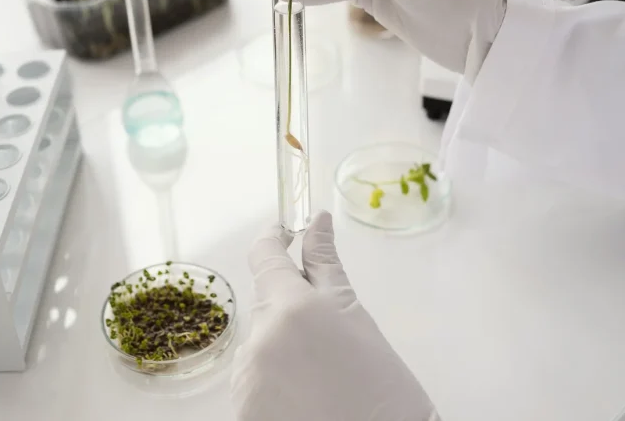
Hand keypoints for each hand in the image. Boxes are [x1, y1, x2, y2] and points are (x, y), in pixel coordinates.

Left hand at [230, 211, 439, 420]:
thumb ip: (326, 267)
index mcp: (291, 307)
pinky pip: (252, 380)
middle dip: (292, 309)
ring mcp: (246, 377)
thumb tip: (317, 222)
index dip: (272, 238)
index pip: (265, 254)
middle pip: (267, 305)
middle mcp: (260, 338)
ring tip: (323, 377)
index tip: (283, 232)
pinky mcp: (241, 408)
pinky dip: (274, 382)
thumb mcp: (357, 319)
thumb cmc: (383, 393)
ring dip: (283, 348)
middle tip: (330, 335)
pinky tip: (306, 399)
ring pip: (260, 343)